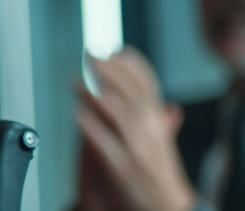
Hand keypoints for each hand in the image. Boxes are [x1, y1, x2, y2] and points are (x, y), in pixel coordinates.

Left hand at [74, 48, 197, 210]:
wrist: (161, 209)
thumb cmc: (154, 176)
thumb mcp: (161, 145)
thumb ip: (159, 122)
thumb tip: (167, 104)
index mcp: (156, 125)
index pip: (148, 87)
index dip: (132, 65)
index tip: (115, 50)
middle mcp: (150, 135)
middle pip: (131, 94)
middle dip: (110, 72)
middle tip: (91, 56)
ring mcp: (136, 151)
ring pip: (120, 115)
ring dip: (97, 94)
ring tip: (78, 80)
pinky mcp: (121, 169)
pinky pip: (106, 144)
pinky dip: (92, 127)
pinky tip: (77, 112)